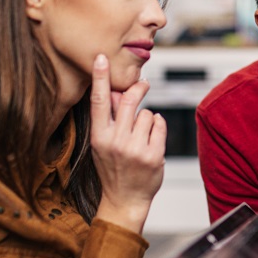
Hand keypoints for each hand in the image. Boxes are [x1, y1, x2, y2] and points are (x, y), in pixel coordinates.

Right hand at [89, 54, 166, 234]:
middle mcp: (116, 141)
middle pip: (128, 100)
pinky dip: (158, 126)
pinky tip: (151, 139)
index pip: (98, 101)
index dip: (100, 77)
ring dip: (147, 117)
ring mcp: (135, 149)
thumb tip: (112, 89)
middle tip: (143, 83)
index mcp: (99, 137)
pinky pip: (160, 124)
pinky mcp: (154, 155)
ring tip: (141, 134)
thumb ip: (108, 118)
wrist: (124, 199)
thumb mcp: (102, 144)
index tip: (101, 58)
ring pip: (147, 113)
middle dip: (138, 88)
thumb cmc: (113, 168)